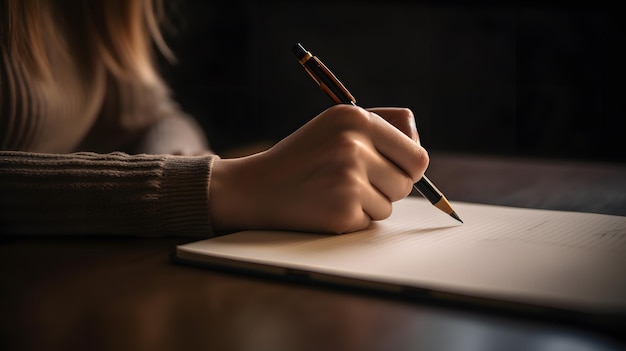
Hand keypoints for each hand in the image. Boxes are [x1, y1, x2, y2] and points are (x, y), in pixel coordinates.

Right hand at [210, 104, 428, 233]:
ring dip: (370, 204)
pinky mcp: (342, 210)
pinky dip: (353, 218)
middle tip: (358, 182)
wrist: (256, 186)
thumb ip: (382, 128)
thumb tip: (420, 156)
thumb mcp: (336, 126)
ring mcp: (348, 180)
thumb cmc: (303, 156)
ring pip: (390, 205)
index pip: (416, 154)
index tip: (395, 170)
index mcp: (356, 118)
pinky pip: (369, 222)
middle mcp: (354, 145)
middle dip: (390, 187)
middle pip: (407, 182)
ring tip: (336, 191)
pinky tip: (326, 205)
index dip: (409, 167)